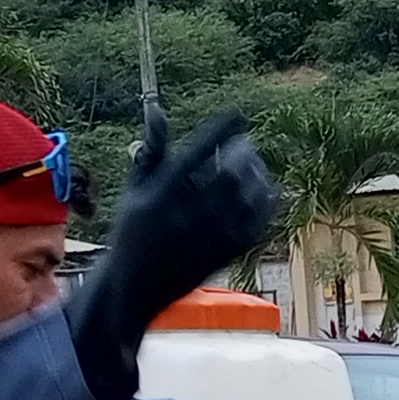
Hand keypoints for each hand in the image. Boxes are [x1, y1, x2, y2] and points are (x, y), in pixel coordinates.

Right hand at [65, 102, 277, 399]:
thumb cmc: (133, 233)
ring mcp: (208, 237)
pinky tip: (266, 189)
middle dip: (243, 152)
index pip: (199, 152)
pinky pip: (256, 223)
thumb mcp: (134, 192)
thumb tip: (157, 110)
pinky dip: (266, 202)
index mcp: (161, 195)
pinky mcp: (224, 255)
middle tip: (246, 143)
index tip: (235, 116)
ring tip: (255, 164)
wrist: (134, 289)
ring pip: (246, 198)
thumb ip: (150, 151)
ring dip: (257, 174)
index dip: (221, 130)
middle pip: (228, 173)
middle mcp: (186, 215)